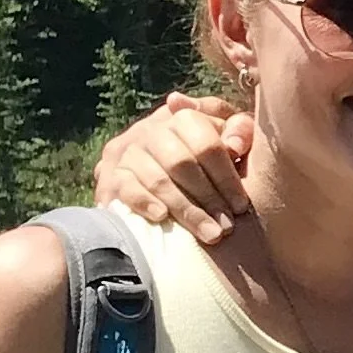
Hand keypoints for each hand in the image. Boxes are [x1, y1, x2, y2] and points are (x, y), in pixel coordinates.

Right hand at [95, 93, 254, 243]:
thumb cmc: (209, 158)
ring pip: (157, 179)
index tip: (241, 205)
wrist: (161, 175)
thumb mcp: (229, 137)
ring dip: (185, 210)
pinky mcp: (111, 175)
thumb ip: (239, 130)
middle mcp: (151, 130)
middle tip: (226, 227)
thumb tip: (234, 143)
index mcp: (183, 117)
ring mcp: (128, 151)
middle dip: (207, 198)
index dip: (226, 176)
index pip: (206, 143)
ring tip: (209, 234)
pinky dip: (144, 202)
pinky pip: (126, 188)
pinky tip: (162, 217)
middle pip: (181, 163)